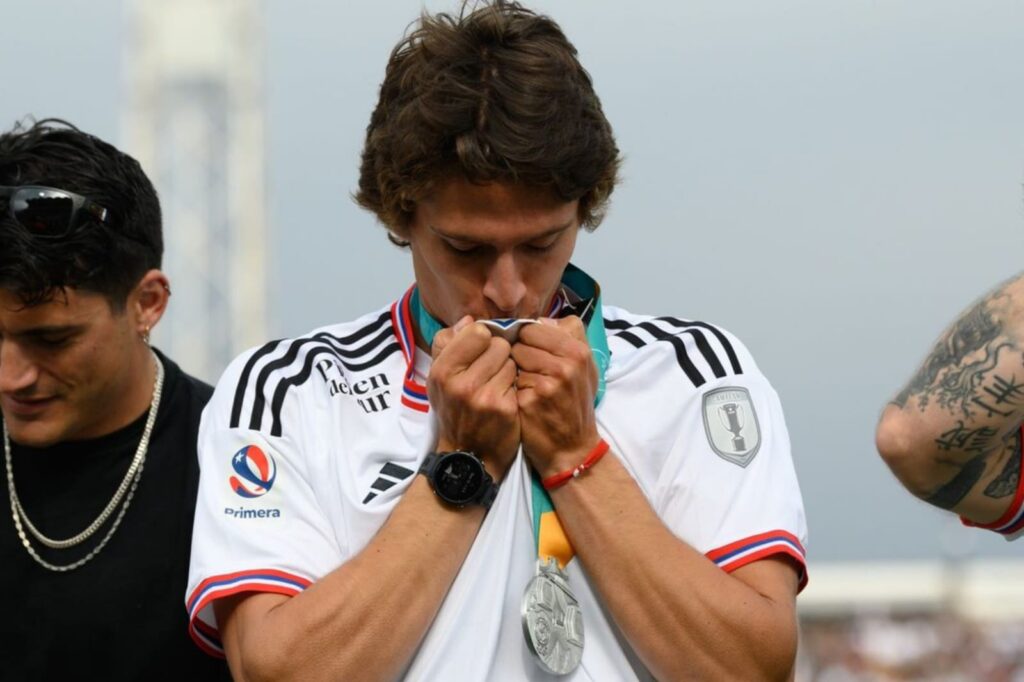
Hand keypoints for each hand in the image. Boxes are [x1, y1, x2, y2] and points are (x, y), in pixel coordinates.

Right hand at [429, 316, 520, 480]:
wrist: (468, 455)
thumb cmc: (454, 411)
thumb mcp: (438, 379)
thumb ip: (447, 344)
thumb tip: (468, 320)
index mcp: (443, 371)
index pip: (477, 331)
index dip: (484, 338)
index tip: (482, 349)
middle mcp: (462, 383)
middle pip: (499, 344)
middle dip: (499, 353)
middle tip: (491, 370)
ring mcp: (485, 396)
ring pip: (512, 360)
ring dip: (509, 368)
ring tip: (498, 383)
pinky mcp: (506, 408)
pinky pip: (519, 378)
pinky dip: (516, 384)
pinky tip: (507, 396)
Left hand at [512, 316, 601, 477]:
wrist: (571, 449)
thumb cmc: (574, 405)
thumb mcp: (585, 368)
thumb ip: (570, 337)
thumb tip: (542, 319)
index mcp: (578, 352)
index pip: (535, 326)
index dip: (527, 338)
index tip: (530, 351)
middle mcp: (565, 365)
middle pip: (520, 341)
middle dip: (519, 354)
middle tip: (529, 372)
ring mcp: (546, 383)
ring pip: (511, 360)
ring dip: (513, 370)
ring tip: (527, 386)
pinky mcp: (528, 400)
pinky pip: (507, 380)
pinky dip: (510, 388)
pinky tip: (521, 400)